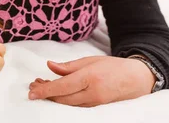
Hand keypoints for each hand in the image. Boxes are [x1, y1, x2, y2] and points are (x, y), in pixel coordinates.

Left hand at [28, 56, 156, 106]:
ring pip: (68, 104)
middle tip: (33, 87)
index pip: (62, 86)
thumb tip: (50, 66)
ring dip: (53, 98)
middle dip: (45, 94)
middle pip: (63, 99)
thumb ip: (69, 66)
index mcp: (90, 77)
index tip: (31, 91)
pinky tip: (57, 94)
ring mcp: (96, 103)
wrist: (137, 79)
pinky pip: (76, 106)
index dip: (45, 90)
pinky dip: (64, 100)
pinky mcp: (97, 108)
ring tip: (42, 87)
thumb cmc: (113, 66)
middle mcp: (93, 93)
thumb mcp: (90, 60)